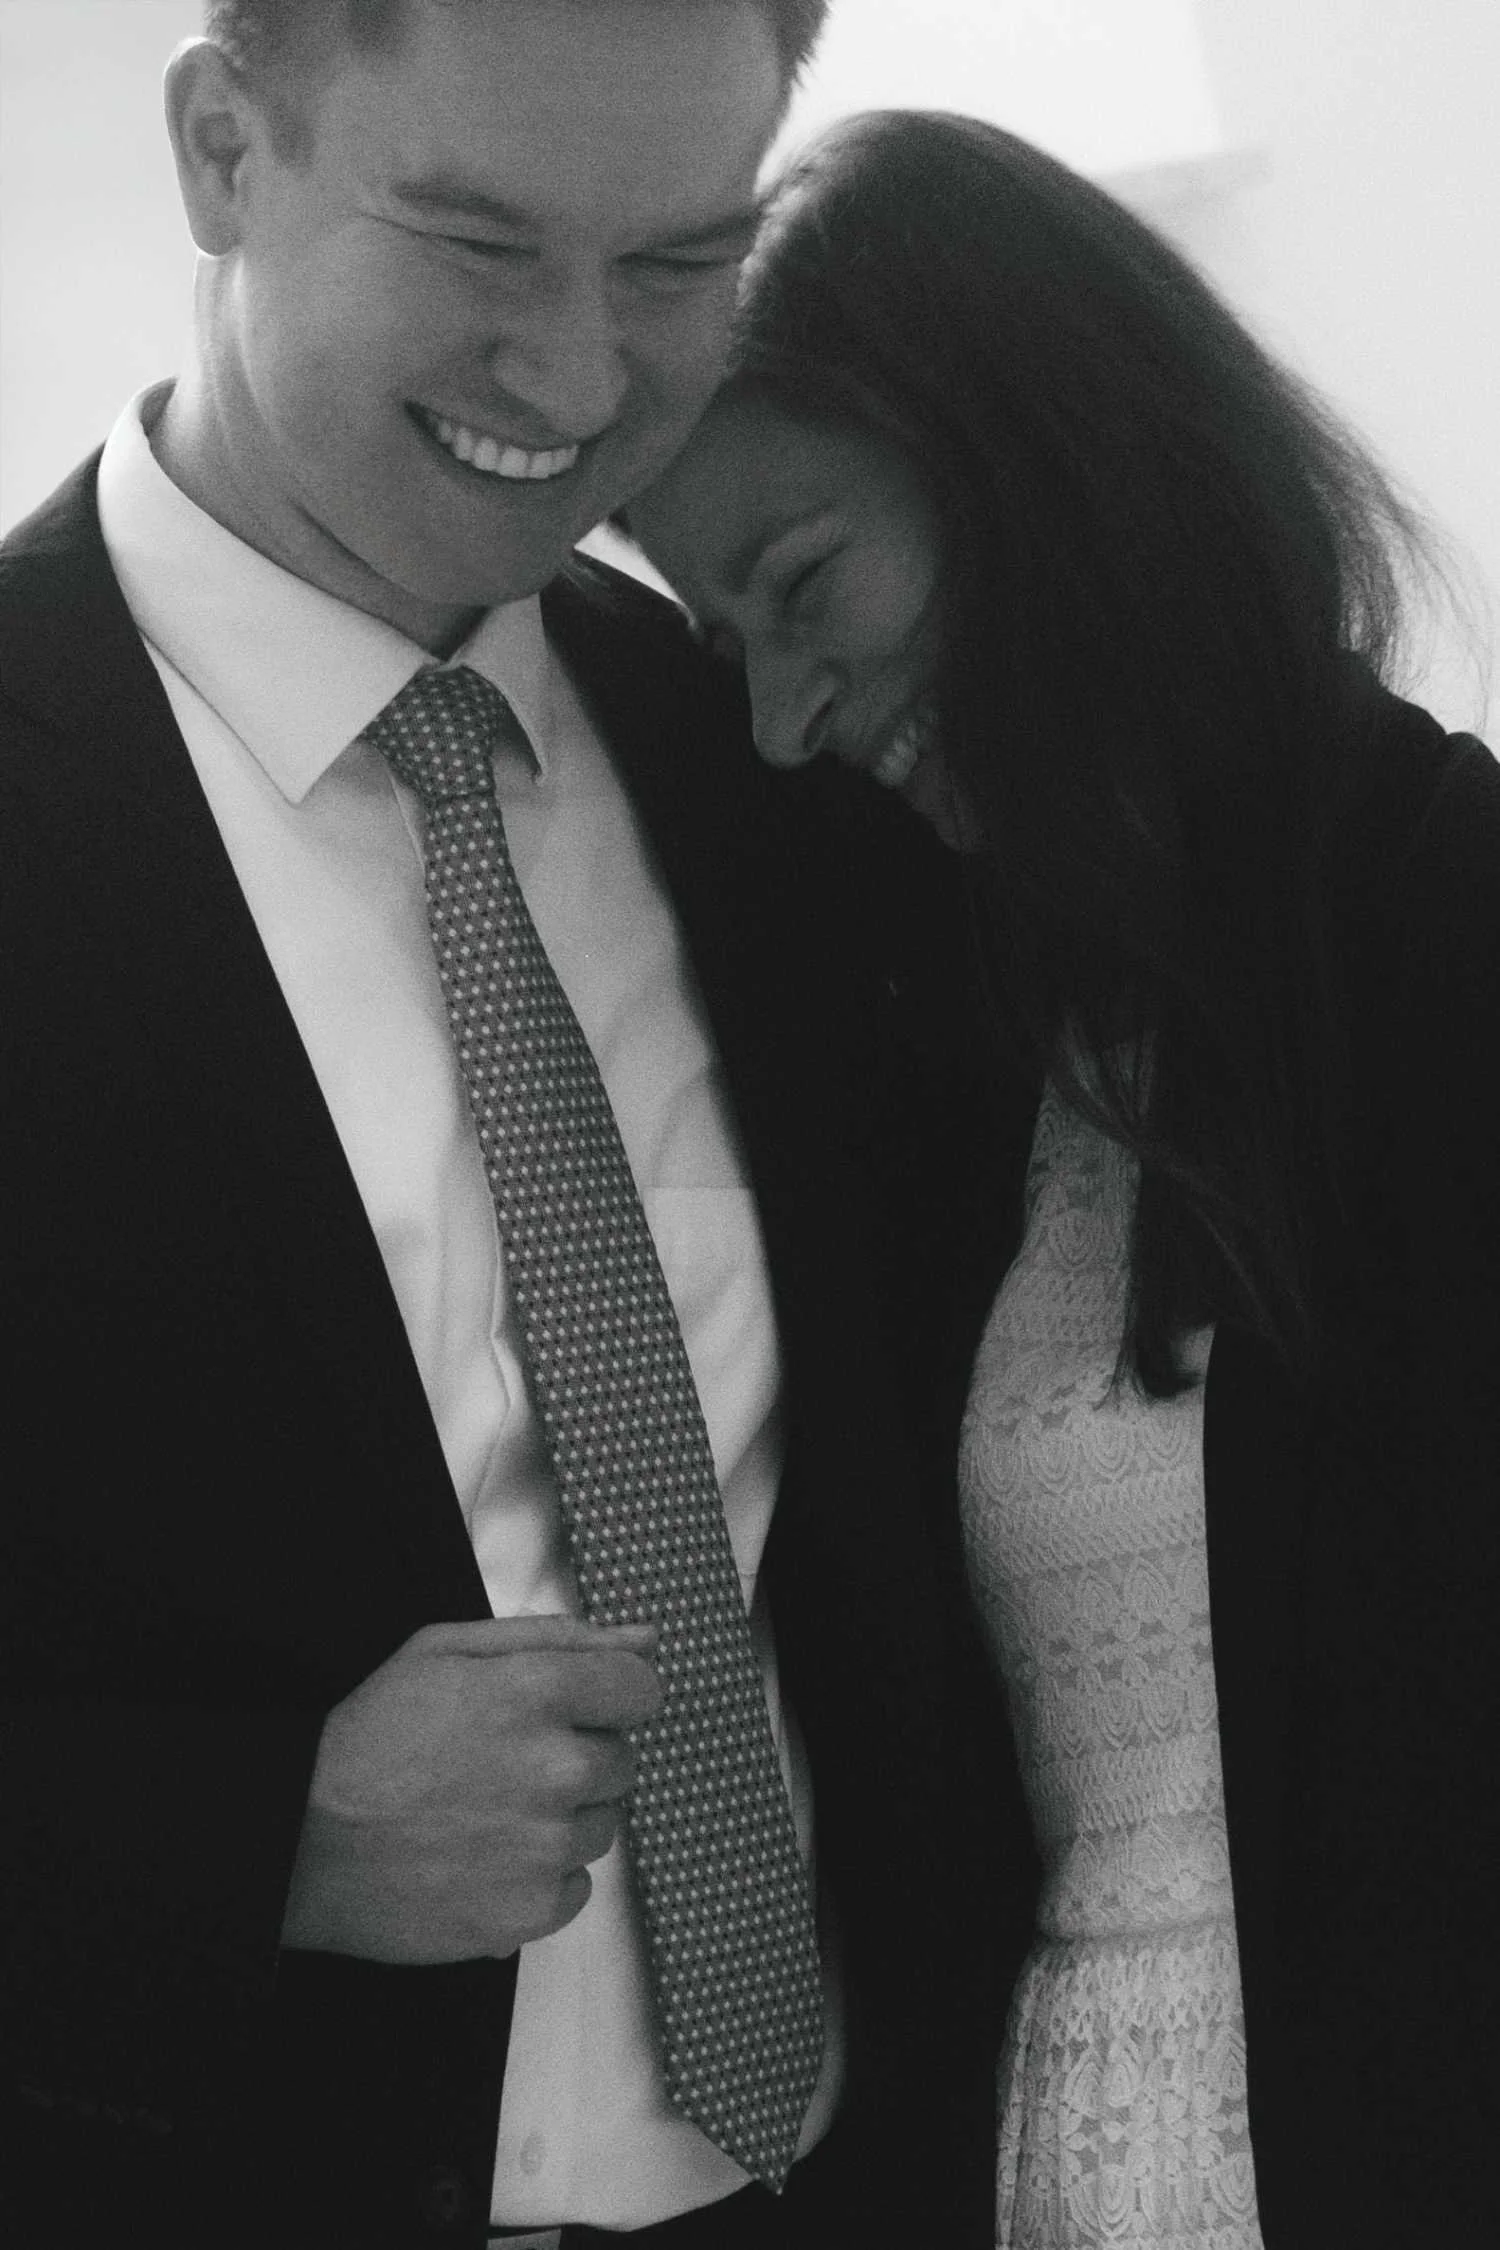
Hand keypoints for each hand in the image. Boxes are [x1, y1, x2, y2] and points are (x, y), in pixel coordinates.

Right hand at [280, 1614, 660, 1964]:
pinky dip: (540, 1878)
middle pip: (623, 1761)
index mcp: (538, 1692)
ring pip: (601, 1827)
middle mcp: (555, 1769)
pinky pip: (577, 1889)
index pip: (641, 1689)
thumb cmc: (370, 1736)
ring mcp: (545, 1847)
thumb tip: (645, 1640)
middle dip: (579, 1757)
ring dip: (561, 1820)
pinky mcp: (530, 1912)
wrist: (301, 1841)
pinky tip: (484, 1858)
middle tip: (505, 1765)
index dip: (610, 1698)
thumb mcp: (448, 1650)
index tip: (575, 1710)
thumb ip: (558, 1637)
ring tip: (485, 1813)